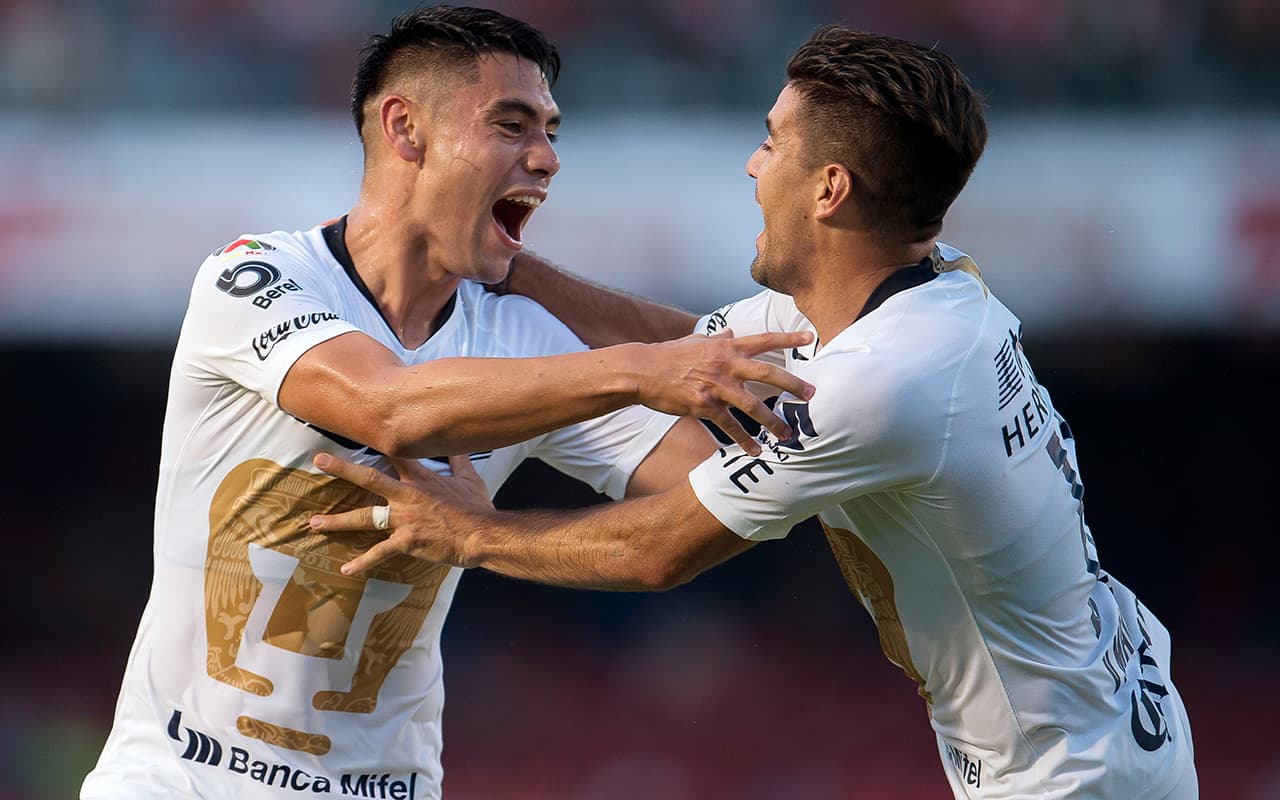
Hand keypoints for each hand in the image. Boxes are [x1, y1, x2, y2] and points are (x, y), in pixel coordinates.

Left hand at [308, 452, 493, 574]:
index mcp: (422, 479)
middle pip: (369, 478)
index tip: (361, 433)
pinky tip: (346, 569)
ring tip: (315, 523)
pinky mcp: (406, 541)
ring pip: (365, 517)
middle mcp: (407, 495)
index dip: (380, 443)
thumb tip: (458, 448)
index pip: (397, 455)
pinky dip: (363, 562)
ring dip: (338, 520)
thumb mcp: (470, 480)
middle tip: (319, 461)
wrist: (482, 535)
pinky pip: (379, 553)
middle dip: (342, 469)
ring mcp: (404, 519)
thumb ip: (459, 463)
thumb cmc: (477, 508)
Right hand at [633, 330, 814, 454]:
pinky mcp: (704, 406)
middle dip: (793, 385)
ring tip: (787, 435)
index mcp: (726, 347)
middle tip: (812, 395)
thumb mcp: (695, 341)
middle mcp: (726, 365)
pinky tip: (755, 451)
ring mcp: (716, 386)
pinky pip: (730, 426)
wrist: (643, 371)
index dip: (789, 338)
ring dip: (773, 421)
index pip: (764, 339)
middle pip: (768, 373)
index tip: (811, 338)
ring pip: (753, 405)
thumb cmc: (669, 355)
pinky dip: (744, 440)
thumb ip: (717, 339)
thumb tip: (730, 333)